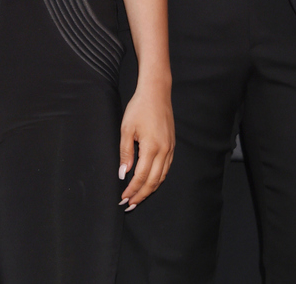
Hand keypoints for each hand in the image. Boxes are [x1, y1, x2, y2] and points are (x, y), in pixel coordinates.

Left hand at [118, 79, 173, 208]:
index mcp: (151, 147)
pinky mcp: (172, 144)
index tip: (123, 198)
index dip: (132, 190)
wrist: (156, 92)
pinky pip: (166, 167)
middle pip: (153, 181)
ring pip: (161, 176)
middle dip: (141, 195)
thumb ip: (125, 153)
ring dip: (150, 189)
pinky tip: (150, 181)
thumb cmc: (140, 108)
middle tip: (129, 204)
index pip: (141, 177)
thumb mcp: (127, 129)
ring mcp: (170, 148)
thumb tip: (123, 173)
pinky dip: (158, 178)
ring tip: (139, 197)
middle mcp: (164, 150)